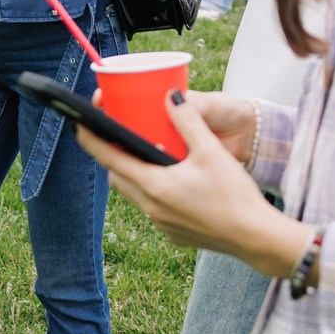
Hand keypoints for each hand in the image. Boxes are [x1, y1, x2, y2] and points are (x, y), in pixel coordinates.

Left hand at [79, 94, 308, 273]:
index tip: (79, 123)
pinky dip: (154, 192)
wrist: (255, 238)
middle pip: (118, 177)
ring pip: (135, 194)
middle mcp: (151, 207)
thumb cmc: (234, 195)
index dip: (91, 139)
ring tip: (147, 156)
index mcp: (154, 185)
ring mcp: (161, 224)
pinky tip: (174, 183)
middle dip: (111, 156)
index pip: (109, 158)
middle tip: (116, 136)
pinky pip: (154, 209)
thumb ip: (188, 121)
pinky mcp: (174, 234)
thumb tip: (171, 95)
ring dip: (133, 175)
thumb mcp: (211, 151)